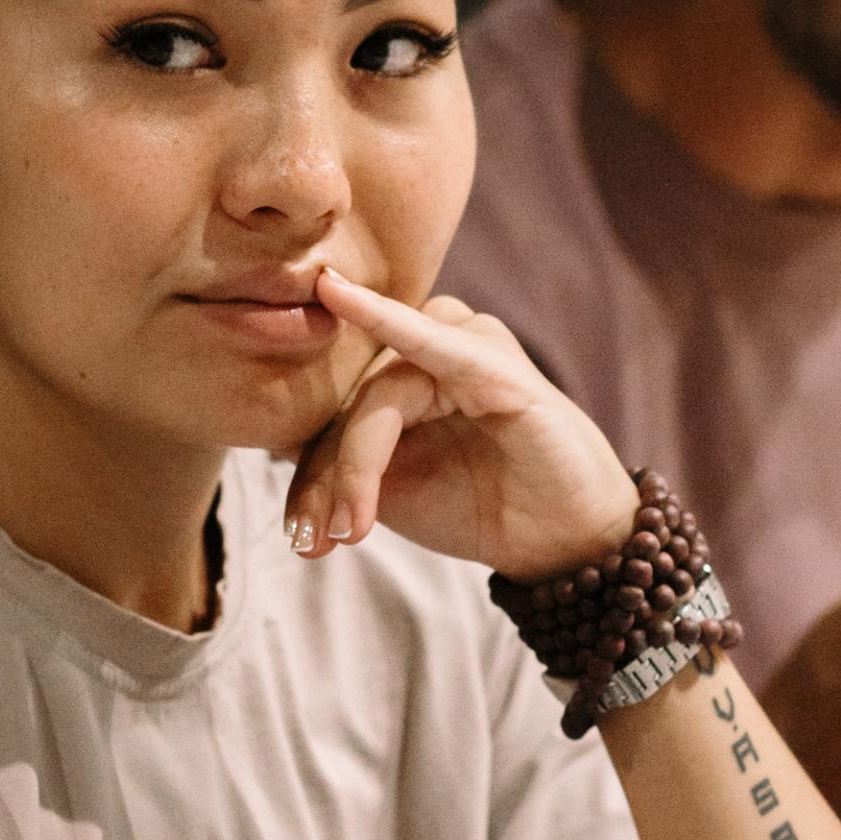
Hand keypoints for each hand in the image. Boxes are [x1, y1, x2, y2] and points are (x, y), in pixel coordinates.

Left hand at [283, 267, 635, 578]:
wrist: (563, 544)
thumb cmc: (481, 508)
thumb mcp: (392, 491)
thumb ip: (340, 459)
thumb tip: (277, 444)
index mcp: (405, 367)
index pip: (334, 409)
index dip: (311, 476)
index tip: (302, 539)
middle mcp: (430, 345)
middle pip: (348, 402)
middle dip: (326, 479)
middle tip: (315, 541)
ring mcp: (464, 347)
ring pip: (376, 397)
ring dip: (354, 466)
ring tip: (352, 530)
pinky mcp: (492, 363)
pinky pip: (425, 343)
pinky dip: (383, 320)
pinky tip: (336, 295)